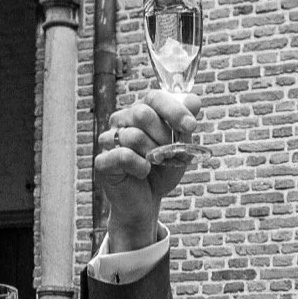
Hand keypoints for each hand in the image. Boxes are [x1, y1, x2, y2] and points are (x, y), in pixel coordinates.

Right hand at [92, 90, 201, 244]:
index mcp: (140, 111)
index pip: (154, 97)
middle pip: (142, 113)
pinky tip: (143, 172)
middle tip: (170, 153)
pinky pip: (124, 156)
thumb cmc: (161, 171)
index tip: (191, 126)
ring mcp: (109, 140)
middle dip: (164, 135)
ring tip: (155, 164)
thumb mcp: (180, 148)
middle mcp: (121, 121)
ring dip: (153, 154)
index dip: (174, 109)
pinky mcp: (102, 161)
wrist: (147, 201)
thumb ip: (185, 125)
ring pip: (134, 136)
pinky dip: (140, 166)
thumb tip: (194, 100)